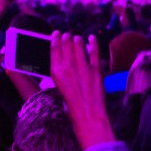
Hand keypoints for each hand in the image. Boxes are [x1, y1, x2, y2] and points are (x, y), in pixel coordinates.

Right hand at [50, 31, 113, 148]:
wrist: (88, 117)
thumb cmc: (71, 108)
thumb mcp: (59, 89)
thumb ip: (61, 75)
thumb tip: (64, 65)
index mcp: (56, 72)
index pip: (54, 49)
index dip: (55, 38)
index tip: (56, 33)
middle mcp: (68, 67)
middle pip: (66, 44)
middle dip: (66, 37)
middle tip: (67, 35)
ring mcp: (83, 67)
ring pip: (79, 45)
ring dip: (77, 39)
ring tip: (77, 37)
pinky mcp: (96, 70)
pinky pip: (94, 52)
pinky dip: (93, 44)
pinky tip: (92, 38)